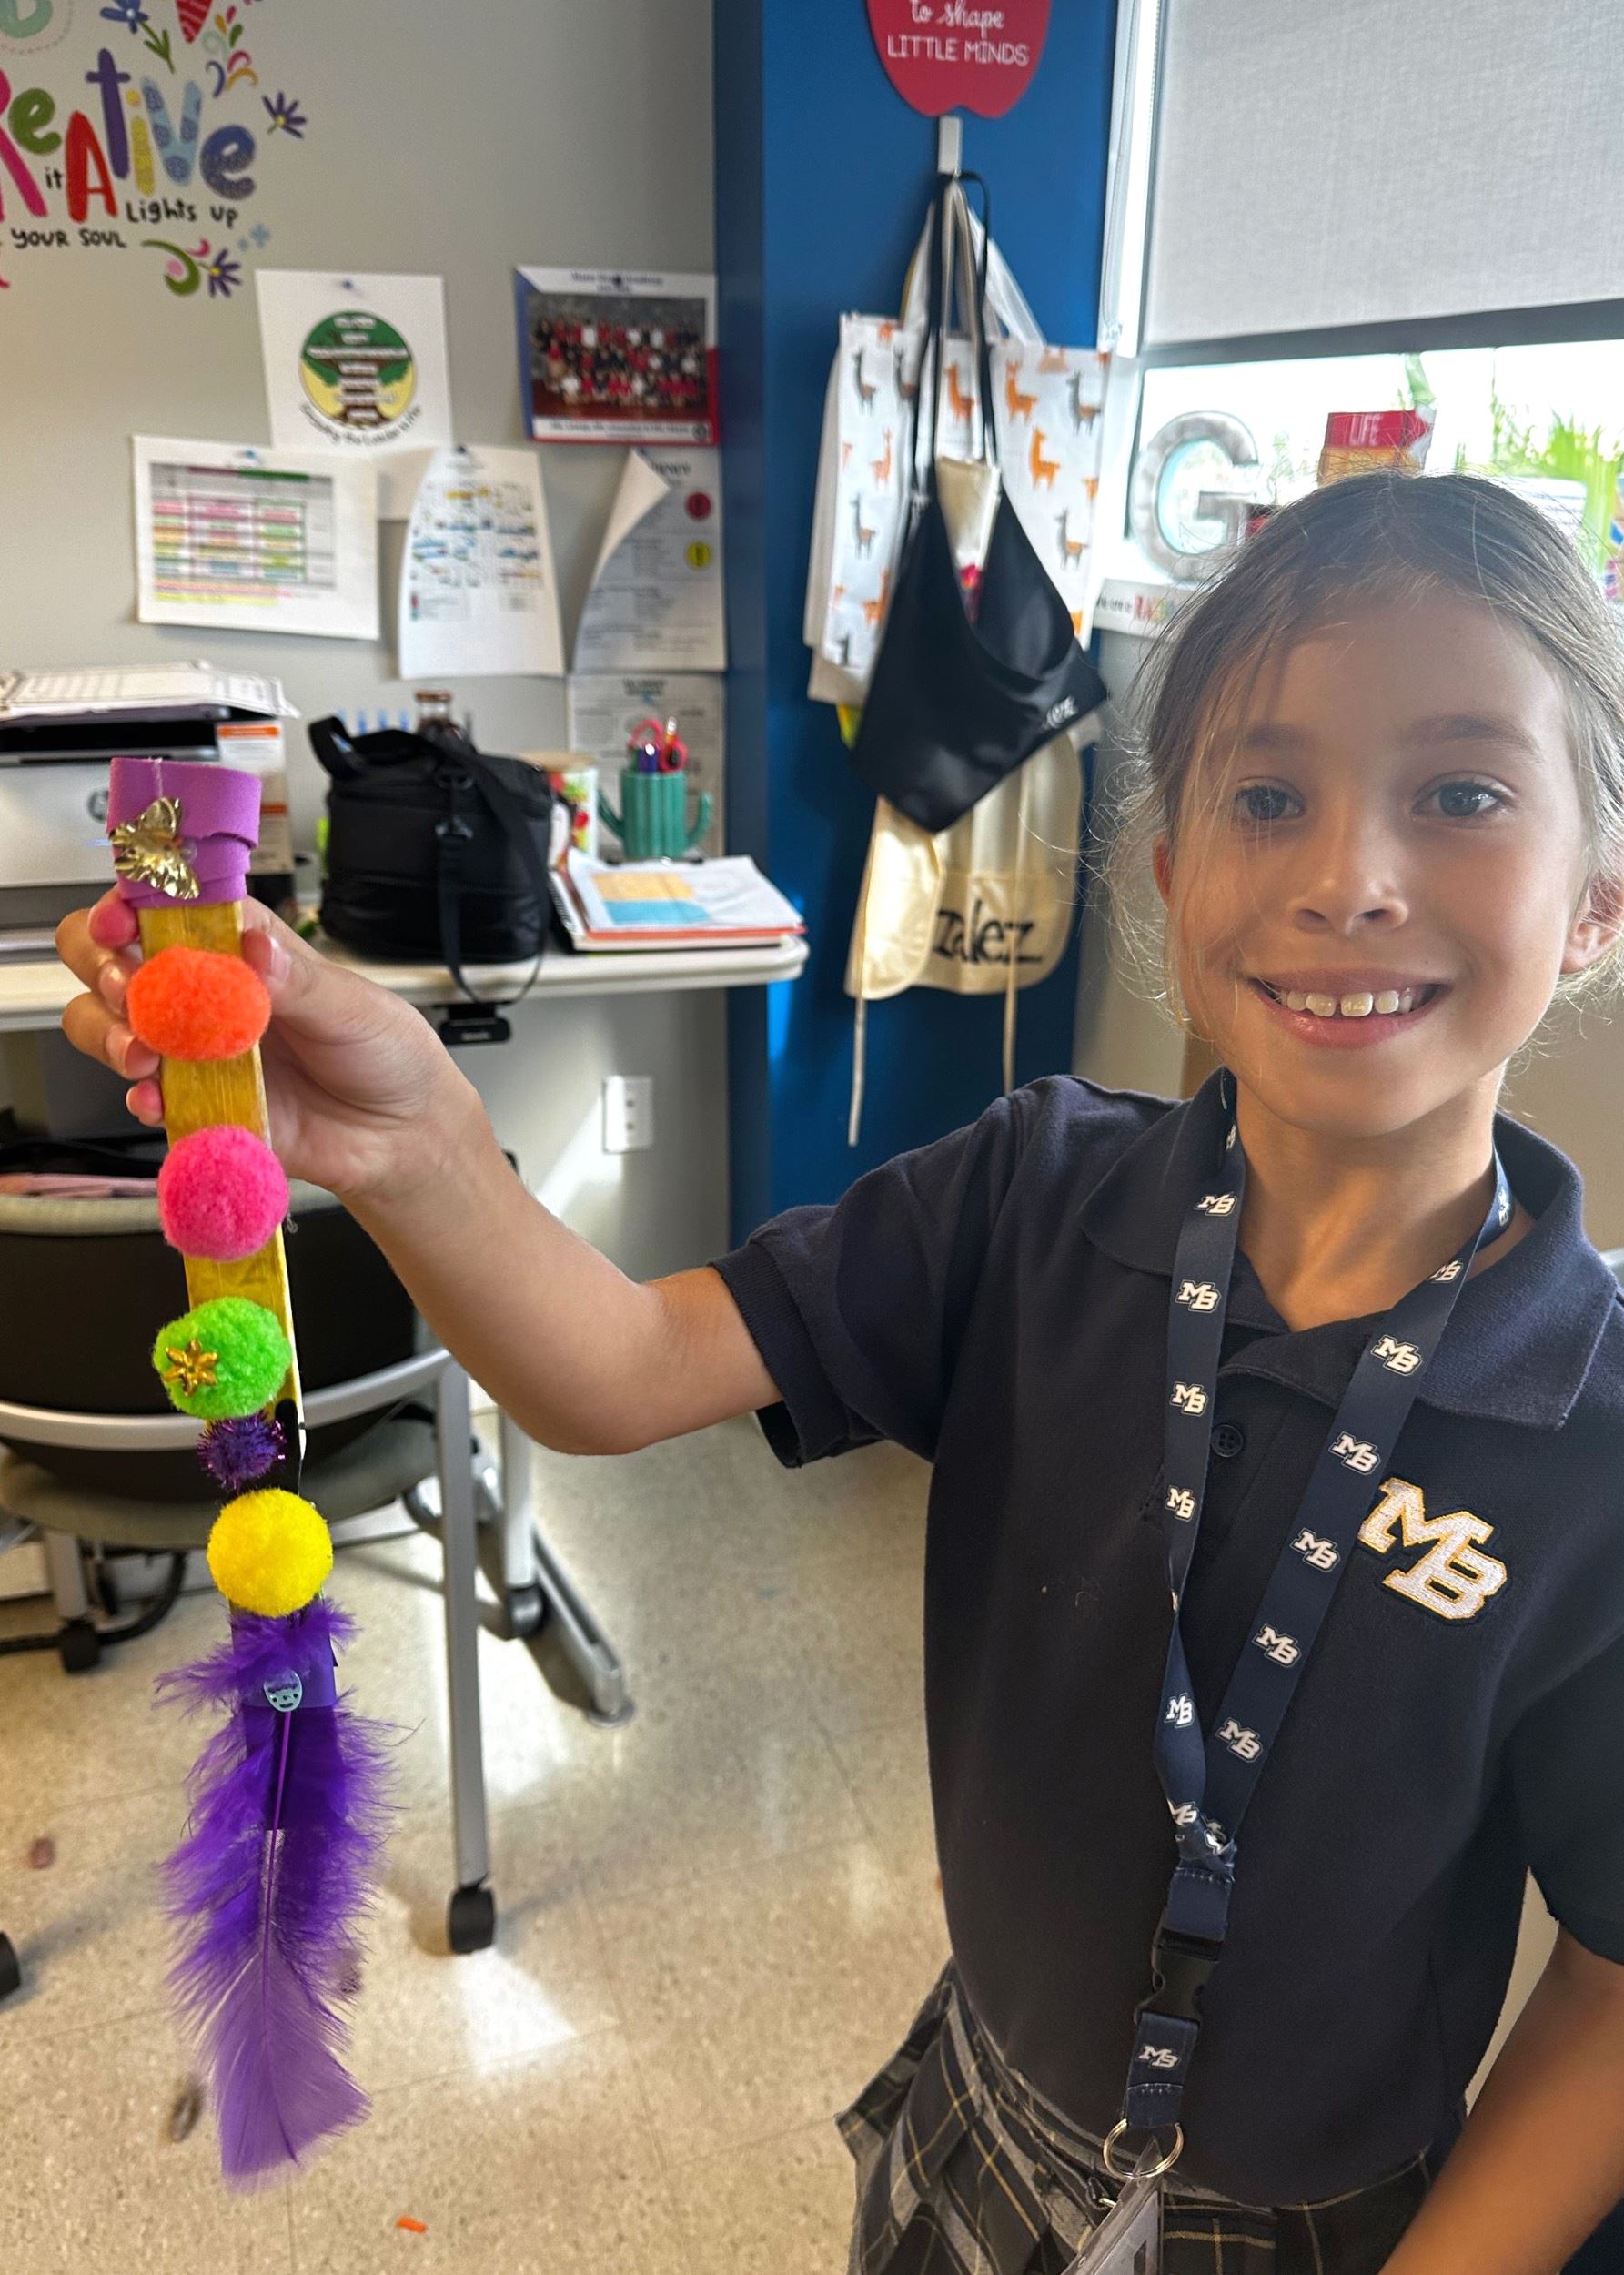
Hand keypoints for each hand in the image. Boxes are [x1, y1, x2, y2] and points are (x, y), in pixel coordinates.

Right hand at [56, 891, 480, 1201]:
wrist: (400, 1136)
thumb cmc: (383, 1054)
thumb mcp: (353, 1007)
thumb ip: (297, 981)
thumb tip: (255, 948)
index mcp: (242, 949)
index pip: (169, 907)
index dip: (132, 902)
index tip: (123, 918)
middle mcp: (205, 995)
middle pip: (113, 958)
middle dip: (102, 965)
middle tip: (128, 985)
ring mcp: (193, 1051)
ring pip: (107, 1025)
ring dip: (108, 1032)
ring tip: (143, 1052)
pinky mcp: (196, 1104)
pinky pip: (143, 1098)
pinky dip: (140, 1097)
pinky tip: (158, 1100)